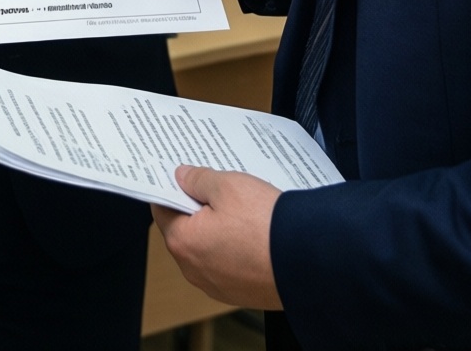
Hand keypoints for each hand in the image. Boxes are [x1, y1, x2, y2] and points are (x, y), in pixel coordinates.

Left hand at [152, 165, 283, 309]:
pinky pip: (228, 263)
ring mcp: (219, 285)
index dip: (170, 188)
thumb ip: (198, 179)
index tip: (178, 176)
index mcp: (183, 242)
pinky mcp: (241, 293)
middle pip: (185, 230)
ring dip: (217, 228)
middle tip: (214, 187)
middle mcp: (195, 271)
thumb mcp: (226, 185)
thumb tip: (182, 177)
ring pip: (208, 248)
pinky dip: (234, 247)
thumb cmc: (265, 226)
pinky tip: (252, 231)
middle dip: (196, 208)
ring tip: (239, 208)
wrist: (308, 263)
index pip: (162, 209)